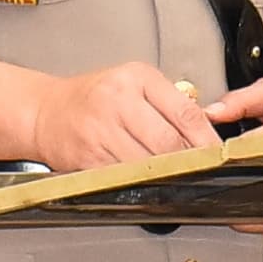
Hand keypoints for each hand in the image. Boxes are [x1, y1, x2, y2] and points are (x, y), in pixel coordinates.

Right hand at [26, 60, 222, 170]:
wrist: (45, 113)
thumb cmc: (92, 98)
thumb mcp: (132, 82)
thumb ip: (169, 102)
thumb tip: (206, 132)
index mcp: (135, 78)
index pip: (184, 113)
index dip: (206, 139)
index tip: (216, 152)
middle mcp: (117, 101)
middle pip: (169, 143)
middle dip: (188, 161)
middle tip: (198, 169)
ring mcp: (101, 132)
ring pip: (149, 165)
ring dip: (165, 175)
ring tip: (170, 174)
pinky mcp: (89, 159)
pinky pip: (125, 177)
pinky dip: (140, 182)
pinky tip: (143, 179)